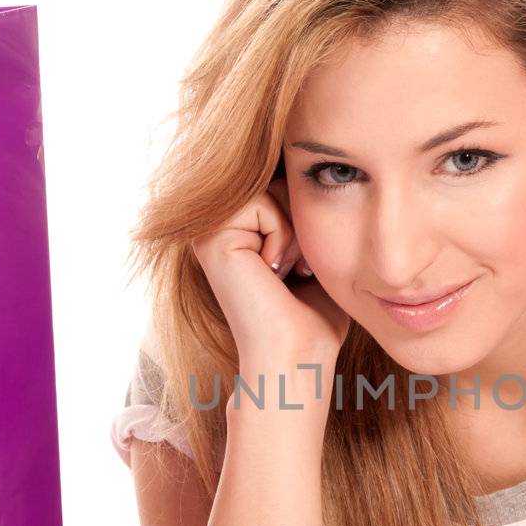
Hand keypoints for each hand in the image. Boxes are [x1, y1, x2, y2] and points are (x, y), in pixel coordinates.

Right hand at [191, 177, 350, 371]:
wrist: (298, 355)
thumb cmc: (313, 315)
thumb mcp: (314, 250)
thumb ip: (305, 211)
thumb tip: (317, 171)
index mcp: (235, 229)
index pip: (284, 183)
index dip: (308, 216)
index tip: (302, 265)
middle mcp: (215, 226)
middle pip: (278, 179)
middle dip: (302, 220)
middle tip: (295, 268)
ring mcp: (208, 230)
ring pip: (271, 188)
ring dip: (295, 231)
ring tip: (285, 271)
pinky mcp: (210, 237)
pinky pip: (263, 203)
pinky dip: (283, 236)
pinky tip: (272, 273)